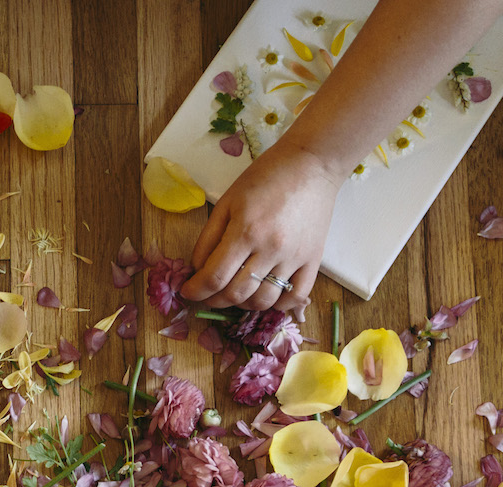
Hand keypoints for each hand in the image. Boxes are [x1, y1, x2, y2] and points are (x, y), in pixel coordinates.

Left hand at [180, 144, 341, 312]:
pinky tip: (266, 296)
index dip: (196, 291)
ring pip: (263, 301)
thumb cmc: (266, 177)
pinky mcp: (313, 260)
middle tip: (207, 295)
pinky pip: (295, 297)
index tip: (188, 292)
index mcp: (245, 231)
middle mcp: (270, 249)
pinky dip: (278, 305)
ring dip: (243, 305)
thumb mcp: (227, 201)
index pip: (214, 277)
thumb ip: (209, 237)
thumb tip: (198, 269)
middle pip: (236, 294)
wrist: (312, 164)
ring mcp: (294, 258)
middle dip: (214, 300)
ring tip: (234, 294)